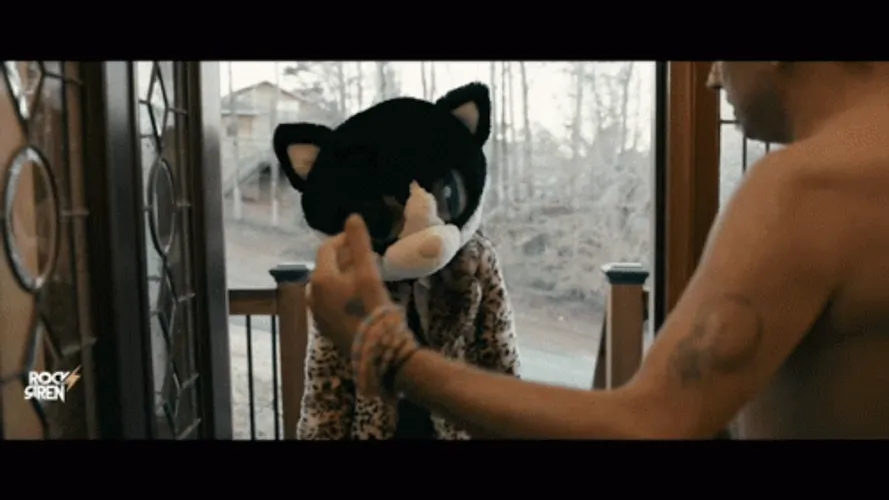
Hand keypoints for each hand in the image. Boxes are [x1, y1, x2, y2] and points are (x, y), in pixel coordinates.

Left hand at [308, 214, 392, 355]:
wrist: (376, 351)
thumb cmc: (373, 308)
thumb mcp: (369, 272)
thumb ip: (359, 243)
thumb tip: (352, 217)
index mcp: (321, 279)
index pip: (327, 248)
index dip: (344, 239)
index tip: (362, 239)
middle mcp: (312, 295)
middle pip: (326, 266)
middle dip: (345, 257)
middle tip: (368, 256)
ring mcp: (317, 313)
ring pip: (328, 284)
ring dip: (344, 275)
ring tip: (366, 274)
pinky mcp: (325, 327)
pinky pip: (330, 301)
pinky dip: (342, 292)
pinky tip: (359, 295)